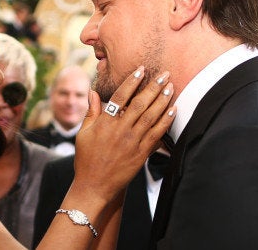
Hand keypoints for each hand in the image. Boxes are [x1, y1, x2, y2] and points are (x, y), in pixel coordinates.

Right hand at [73, 67, 174, 202]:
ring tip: (170, 87)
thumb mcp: (84, 134)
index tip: (141, 70)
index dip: (132, 81)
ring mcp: (132, 142)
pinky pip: (157, 134)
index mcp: (105, 123)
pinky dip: (166, 121)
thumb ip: (91, 112)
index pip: (121, 96)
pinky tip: (173, 110)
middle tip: (164, 73)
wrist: (94, 186)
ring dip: (162, 100)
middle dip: (153, 86)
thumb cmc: (86, 159)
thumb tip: (92, 91)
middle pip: (140, 103)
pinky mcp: (141, 153)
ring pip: (150, 116)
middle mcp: (120, 130)